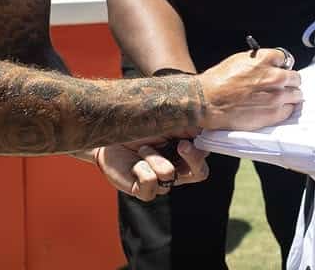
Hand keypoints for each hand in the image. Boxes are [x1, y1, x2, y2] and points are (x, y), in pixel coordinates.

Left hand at [94, 134, 208, 201]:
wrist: (108, 136)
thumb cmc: (137, 127)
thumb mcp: (165, 122)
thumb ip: (187, 126)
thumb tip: (206, 128)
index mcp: (185, 153)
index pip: (205, 156)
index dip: (204, 150)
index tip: (194, 138)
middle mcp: (177, 170)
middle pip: (200, 172)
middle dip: (193, 158)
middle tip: (181, 145)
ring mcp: (161, 183)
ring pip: (169, 174)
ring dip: (153, 156)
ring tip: (142, 149)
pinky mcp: (144, 192)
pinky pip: (150, 182)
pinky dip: (141, 167)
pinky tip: (134, 163)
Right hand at [197, 49, 301, 130]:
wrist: (208, 102)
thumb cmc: (218, 81)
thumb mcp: (239, 60)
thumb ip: (259, 62)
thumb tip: (270, 65)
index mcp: (265, 60)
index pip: (286, 59)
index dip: (280, 66)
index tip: (278, 70)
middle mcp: (274, 77)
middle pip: (295, 77)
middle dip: (288, 81)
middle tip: (280, 85)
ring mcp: (276, 96)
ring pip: (296, 94)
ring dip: (289, 95)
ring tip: (277, 98)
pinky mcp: (274, 114)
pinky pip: (289, 110)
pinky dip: (284, 109)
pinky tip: (274, 108)